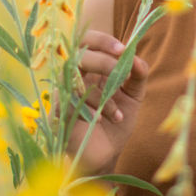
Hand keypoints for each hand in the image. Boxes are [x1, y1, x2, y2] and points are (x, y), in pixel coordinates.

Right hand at [67, 30, 149, 174]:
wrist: (106, 155)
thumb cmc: (116, 122)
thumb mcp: (133, 95)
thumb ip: (137, 74)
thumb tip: (137, 58)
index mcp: (90, 68)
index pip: (87, 41)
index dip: (102, 40)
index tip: (123, 49)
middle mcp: (74, 77)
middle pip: (77, 54)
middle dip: (102, 60)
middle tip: (120, 69)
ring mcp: (63, 94)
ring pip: (74, 79)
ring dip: (101, 95)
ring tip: (118, 114)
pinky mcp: (58, 113)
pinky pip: (70, 102)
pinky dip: (92, 110)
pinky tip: (106, 120)